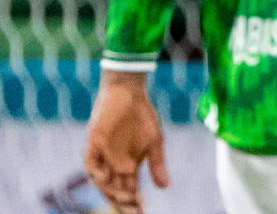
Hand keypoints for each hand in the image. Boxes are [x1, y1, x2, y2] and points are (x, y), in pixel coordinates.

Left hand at [84, 71, 169, 213]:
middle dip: (123, 202)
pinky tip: (111, 176)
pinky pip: (91, 163)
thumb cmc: (142, 117)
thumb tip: (165, 187)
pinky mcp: (93, 143)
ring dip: (113, 190)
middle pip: (114, 190)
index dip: (134, 203)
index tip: (142, 212)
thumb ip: (157, 165)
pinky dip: (98, 172)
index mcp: (126, 166)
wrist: (130, 94)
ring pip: (102, 181)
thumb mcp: (154, 143)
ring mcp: (101, 155)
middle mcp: (111, 165)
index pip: (128, 190)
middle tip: (134, 209)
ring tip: (128, 196)